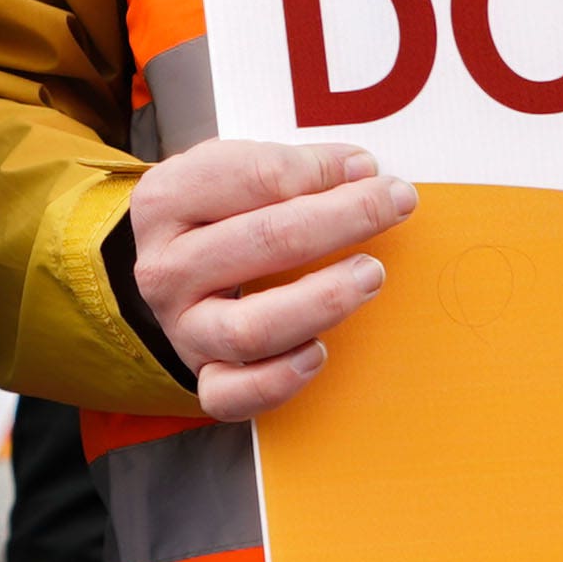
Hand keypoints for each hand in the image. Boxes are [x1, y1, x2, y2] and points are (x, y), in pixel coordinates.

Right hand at [124, 139, 408, 419]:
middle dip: (343, 219)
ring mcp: (182, 327)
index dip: (321, 170)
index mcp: (167, 201)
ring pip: (251, 327)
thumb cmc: (216, 216)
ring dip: (323, 300)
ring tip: (370, 275)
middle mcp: (166, 267)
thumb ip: (292, 167)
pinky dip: (279, 380)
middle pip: (264, 242)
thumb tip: (361, 172)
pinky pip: (233, 394)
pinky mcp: (201, 374)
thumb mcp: (234, 173)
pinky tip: (318, 352)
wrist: (174, 272)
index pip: (254, 177)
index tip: (368, 169)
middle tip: (396, 204)